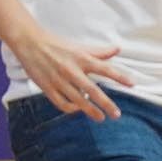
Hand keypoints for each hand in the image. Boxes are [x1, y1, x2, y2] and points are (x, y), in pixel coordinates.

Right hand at [11, 28, 134, 120]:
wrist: (29, 43)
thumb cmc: (56, 44)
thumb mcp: (78, 47)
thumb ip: (98, 51)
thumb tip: (117, 49)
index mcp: (81, 58)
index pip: (104, 68)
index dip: (119, 76)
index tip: (132, 84)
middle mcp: (71, 70)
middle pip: (92, 90)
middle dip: (106, 104)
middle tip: (116, 114)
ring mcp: (59, 80)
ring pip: (78, 100)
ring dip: (91, 111)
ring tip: (101, 118)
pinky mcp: (47, 87)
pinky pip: (62, 103)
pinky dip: (71, 109)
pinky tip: (78, 110)